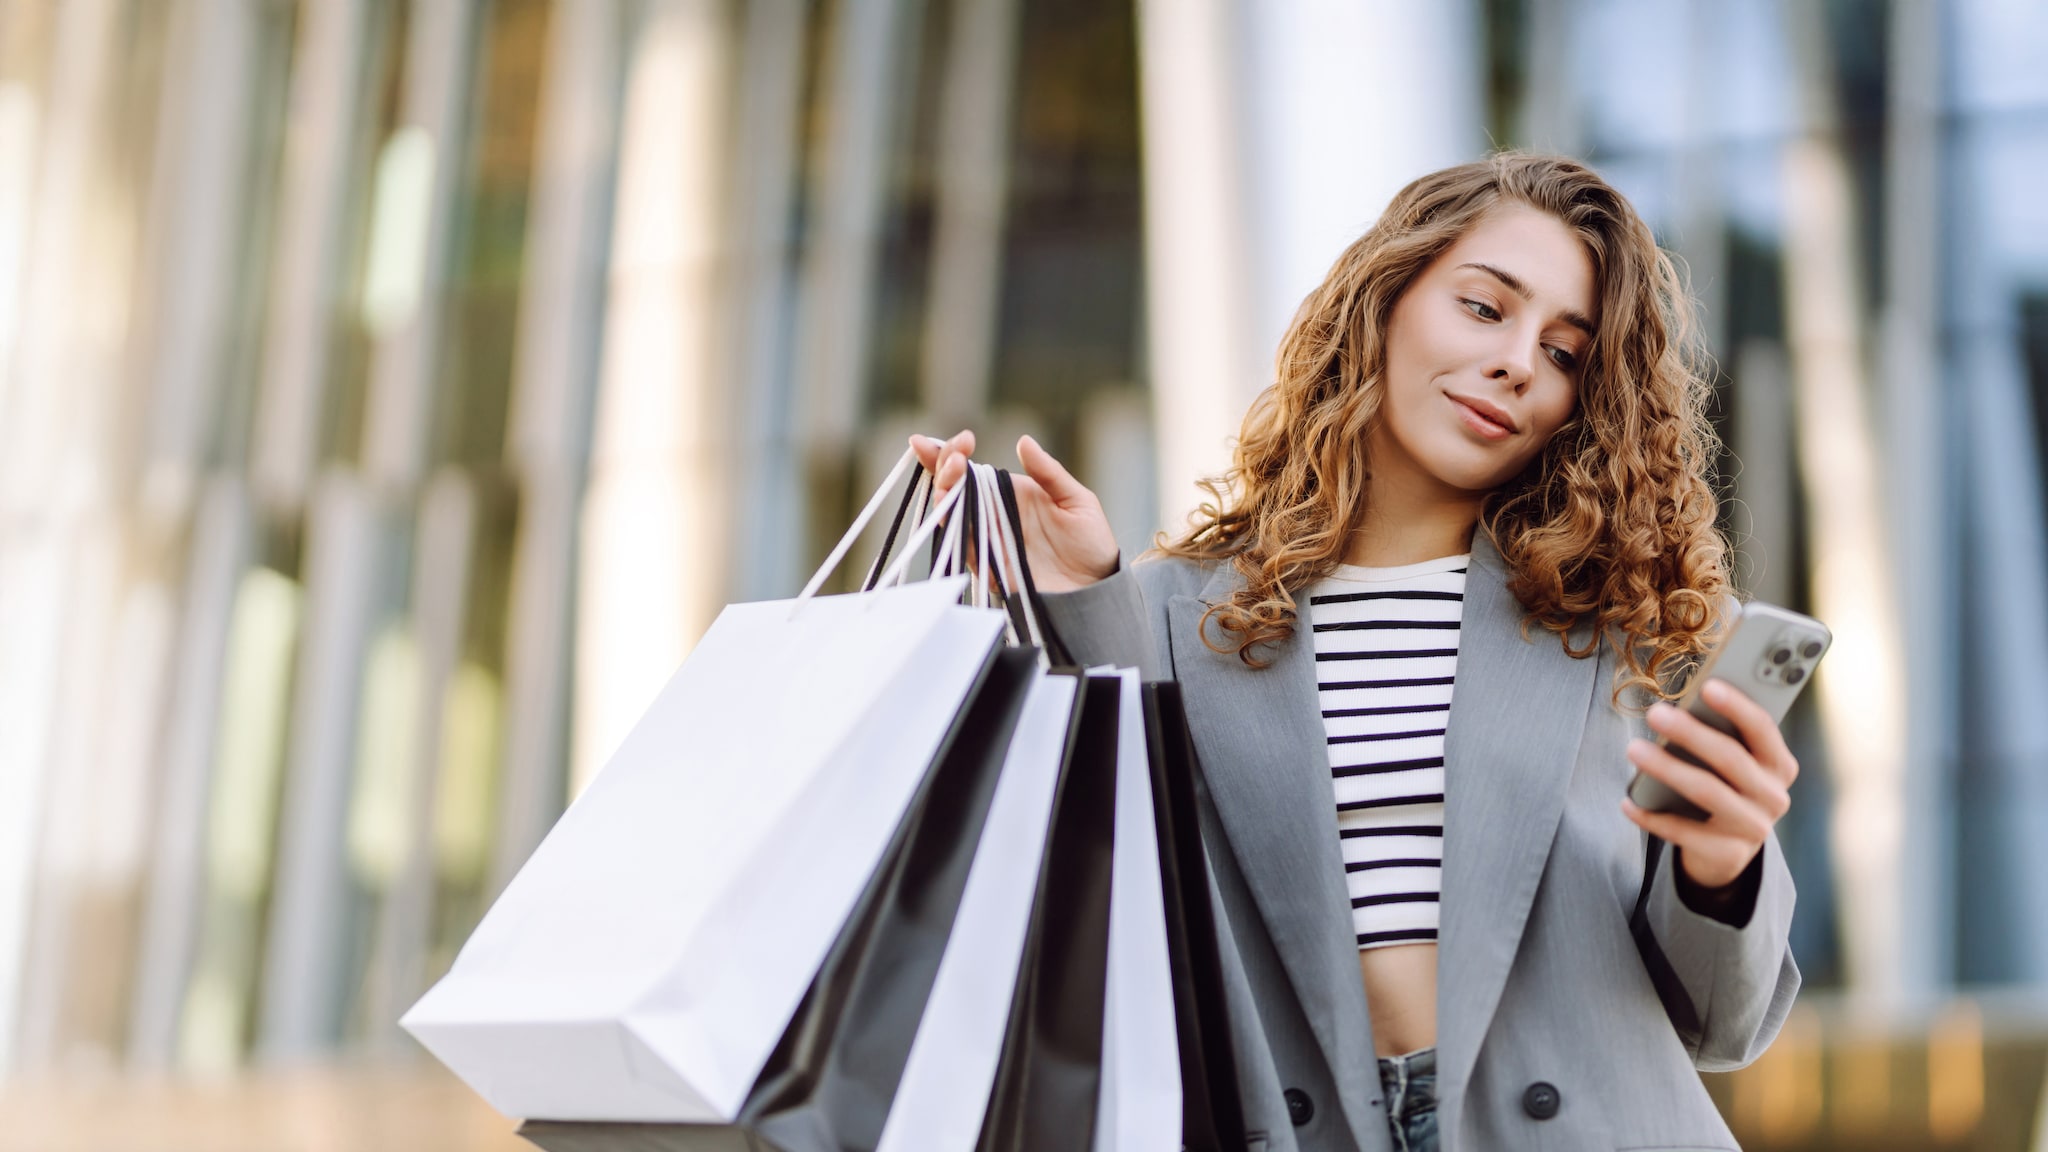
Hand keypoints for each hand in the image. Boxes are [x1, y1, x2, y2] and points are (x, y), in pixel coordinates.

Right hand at [908, 431, 1119, 591]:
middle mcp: (992, 514)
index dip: (952, 452)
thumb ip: (1049, 473)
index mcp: (1010, 493)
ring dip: (944, 489)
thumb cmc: (1091, 543)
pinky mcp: (986, 564)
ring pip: (949, 510)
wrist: (1096, 589)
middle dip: (944, 464)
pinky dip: (950, 522)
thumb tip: (1023, 441)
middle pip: (952, 485)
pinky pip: (960, 542)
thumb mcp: (1076, 500)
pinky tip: (952, 504)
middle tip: (957, 456)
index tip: (962, 439)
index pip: (972, 469)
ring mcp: (987, 538)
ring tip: (954, 471)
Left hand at [1619, 679, 1798, 889]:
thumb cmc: (1724, 786)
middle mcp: (1774, 797)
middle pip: (1731, 758)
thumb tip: (1681, 710)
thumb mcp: (1731, 763)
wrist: (1727, 850)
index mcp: (1779, 765)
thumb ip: (1720, 737)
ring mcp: (1754, 828)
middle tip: (1655, 713)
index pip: (1763, 729)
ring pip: (1706, 792)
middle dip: (1691, 733)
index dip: (1738, 707)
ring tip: (1633, 749)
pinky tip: (1626, 802)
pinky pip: (1683, 832)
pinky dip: (1651, 816)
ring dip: (1666, 768)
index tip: (1709, 686)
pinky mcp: (1728, 854)